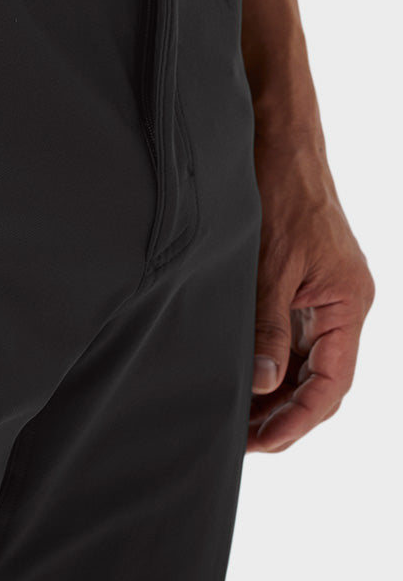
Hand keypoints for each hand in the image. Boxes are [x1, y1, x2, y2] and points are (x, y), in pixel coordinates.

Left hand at [226, 0, 375, 452]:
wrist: (276, 135)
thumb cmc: (280, 189)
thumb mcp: (269, 265)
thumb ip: (266, 327)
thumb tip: (265, 385)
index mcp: (347, 303)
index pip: (331, 385)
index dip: (298, 421)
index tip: (261, 445)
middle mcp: (340, 304)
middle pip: (318, 380)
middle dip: (282, 414)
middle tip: (238, 441)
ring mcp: (319, 293)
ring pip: (302, 361)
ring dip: (272, 393)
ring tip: (233, 418)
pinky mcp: (298, 281)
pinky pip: (288, 336)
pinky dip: (266, 361)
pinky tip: (238, 376)